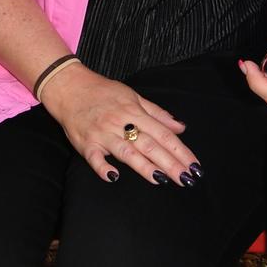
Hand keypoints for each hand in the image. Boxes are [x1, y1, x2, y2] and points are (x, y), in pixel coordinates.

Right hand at [41, 61, 200, 185]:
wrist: (72, 88)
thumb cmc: (105, 93)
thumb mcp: (134, 97)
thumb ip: (157, 114)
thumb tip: (180, 127)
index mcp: (135, 111)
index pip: (163, 134)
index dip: (180, 150)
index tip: (194, 165)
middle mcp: (121, 123)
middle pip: (150, 145)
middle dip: (170, 162)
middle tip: (187, 178)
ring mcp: (103, 134)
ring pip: (127, 151)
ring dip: (144, 166)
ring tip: (161, 179)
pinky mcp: (86, 143)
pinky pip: (94, 157)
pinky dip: (103, 167)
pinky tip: (113, 176)